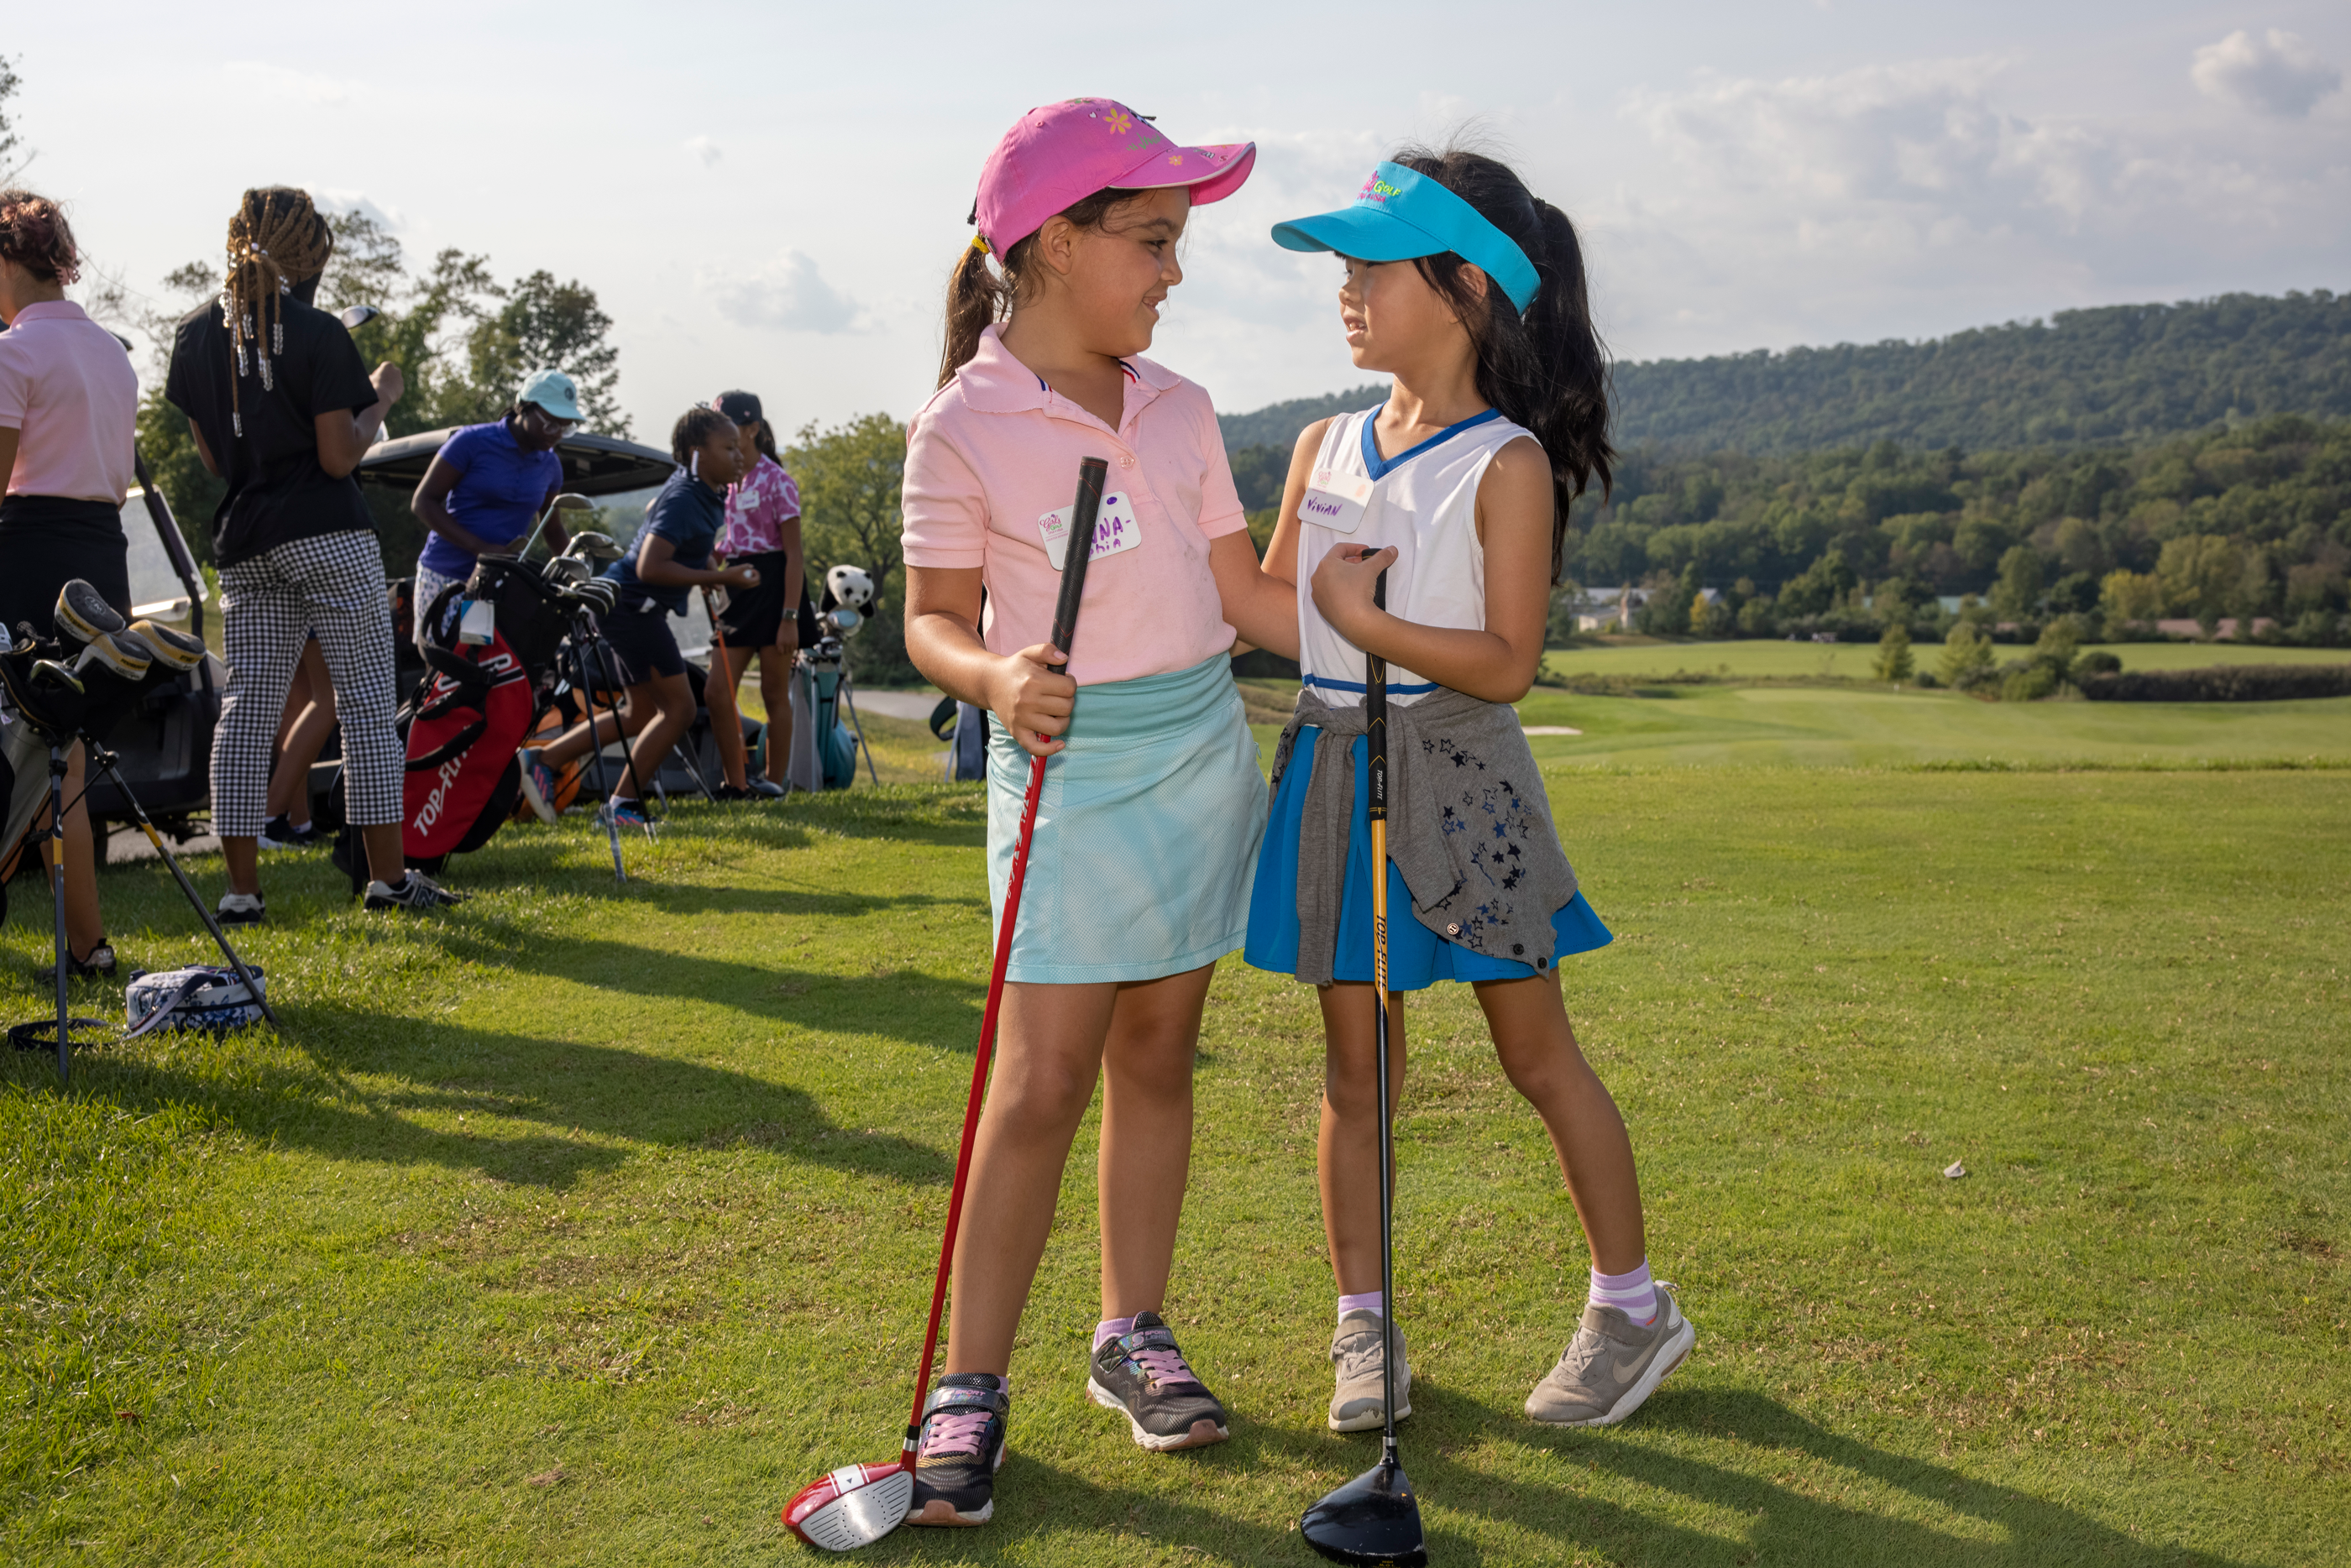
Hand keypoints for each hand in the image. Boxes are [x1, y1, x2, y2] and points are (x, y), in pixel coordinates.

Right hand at [371, 361, 404, 405]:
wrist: (382, 396)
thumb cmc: (374, 385)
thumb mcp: (371, 378)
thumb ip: (374, 376)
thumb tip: (372, 378)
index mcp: (388, 365)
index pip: (385, 366)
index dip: (381, 371)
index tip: (377, 375)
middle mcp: (397, 371)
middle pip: (392, 372)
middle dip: (388, 375)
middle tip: (382, 381)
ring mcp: (400, 379)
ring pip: (395, 380)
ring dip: (391, 383)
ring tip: (384, 389)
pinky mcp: (402, 388)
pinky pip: (397, 388)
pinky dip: (393, 390)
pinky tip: (387, 394)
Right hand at [729, 564, 760, 588]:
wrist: (722, 578)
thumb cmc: (731, 572)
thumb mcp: (740, 567)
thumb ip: (747, 566)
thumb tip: (752, 566)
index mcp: (748, 582)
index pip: (757, 579)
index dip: (757, 573)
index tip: (752, 569)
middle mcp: (746, 586)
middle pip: (756, 583)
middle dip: (756, 577)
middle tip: (752, 571)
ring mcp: (743, 587)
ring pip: (752, 584)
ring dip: (752, 578)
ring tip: (747, 572)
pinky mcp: (740, 587)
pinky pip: (747, 584)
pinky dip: (748, 580)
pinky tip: (743, 574)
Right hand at [985, 642, 1076, 757]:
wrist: (989, 682)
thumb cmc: (1015, 668)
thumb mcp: (1030, 653)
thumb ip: (1048, 650)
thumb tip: (1064, 658)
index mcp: (1033, 681)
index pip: (1069, 688)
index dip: (1070, 683)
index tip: (1062, 682)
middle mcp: (1027, 701)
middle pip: (1066, 707)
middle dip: (1067, 700)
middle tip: (1057, 695)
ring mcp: (1021, 719)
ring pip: (1057, 727)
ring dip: (1063, 720)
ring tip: (1056, 711)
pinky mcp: (1016, 732)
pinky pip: (1036, 748)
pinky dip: (1050, 749)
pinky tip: (1059, 744)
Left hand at [1309, 543, 1396, 640]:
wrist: (1355, 621)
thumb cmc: (1358, 592)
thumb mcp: (1372, 569)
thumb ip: (1382, 557)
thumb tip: (1391, 550)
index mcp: (1326, 564)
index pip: (1340, 548)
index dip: (1355, 547)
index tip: (1365, 552)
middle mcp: (1318, 578)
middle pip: (1334, 564)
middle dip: (1350, 562)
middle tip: (1363, 564)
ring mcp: (1318, 594)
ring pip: (1330, 579)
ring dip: (1343, 576)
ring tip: (1358, 579)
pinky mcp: (1322, 607)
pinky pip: (1330, 594)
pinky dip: (1339, 590)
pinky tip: (1351, 594)